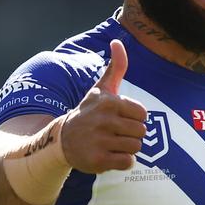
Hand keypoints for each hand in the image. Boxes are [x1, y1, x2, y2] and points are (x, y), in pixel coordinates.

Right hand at [61, 39, 146, 172]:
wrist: (62, 140)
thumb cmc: (88, 112)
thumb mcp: (101, 89)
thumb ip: (115, 67)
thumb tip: (117, 41)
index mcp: (109, 102)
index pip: (143, 114)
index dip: (134, 118)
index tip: (120, 118)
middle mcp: (104, 120)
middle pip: (141, 132)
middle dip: (132, 134)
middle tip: (116, 133)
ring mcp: (100, 141)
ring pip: (136, 147)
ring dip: (127, 148)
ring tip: (112, 143)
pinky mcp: (98, 160)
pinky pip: (127, 163)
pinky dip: (122, 162)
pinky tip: (110, 155)